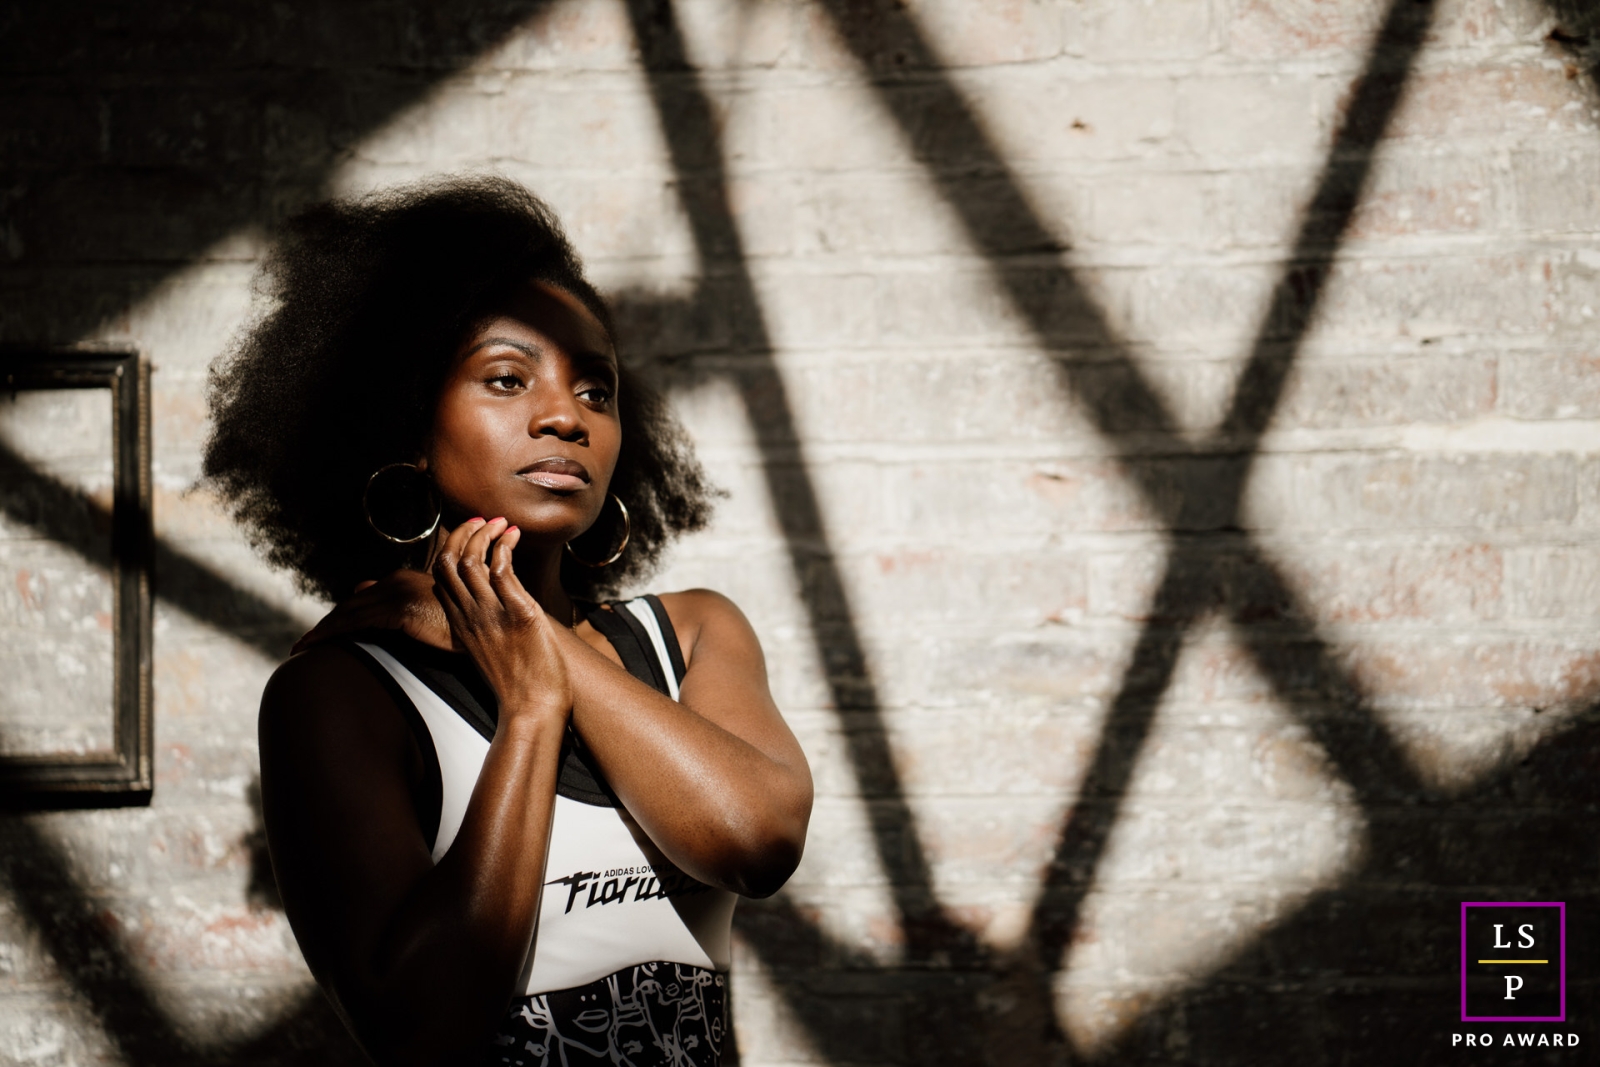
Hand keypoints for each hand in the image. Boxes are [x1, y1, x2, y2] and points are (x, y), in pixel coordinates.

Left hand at [292, 568, 451, 654]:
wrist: (487, 629)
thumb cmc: (464, 625)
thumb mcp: (432, 610)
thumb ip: (400, 600)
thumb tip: (362, 588)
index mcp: (404, 581)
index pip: (362, 599)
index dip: (340, 615)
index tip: (322, 632)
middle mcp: (398, 582)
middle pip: (351, 605)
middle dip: (326, 625)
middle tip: (304, 644)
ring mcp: (398, 594)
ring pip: (349, 613)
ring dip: (322, 631)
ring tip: (303, 648)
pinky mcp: (401, 609)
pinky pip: (357, 622)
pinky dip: (332, 633)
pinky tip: (317, 645)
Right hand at [431, 517, 570, 722]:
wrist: (533, 710)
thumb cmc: (519, 684)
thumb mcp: (489, 651)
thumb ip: (484, 627)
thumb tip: (495, 606)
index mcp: (460, 625)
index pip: (441, 577)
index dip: (451, 548)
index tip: (467, 533)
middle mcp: (470, 618)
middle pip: (448, 563)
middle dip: (463, 533)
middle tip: (482, 520)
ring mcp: (492, 616)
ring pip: (472, 562)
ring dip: (486, 535)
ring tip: (502, 524)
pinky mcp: (518, 616)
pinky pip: (501, 572)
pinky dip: (505, 548)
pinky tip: (514, 538)